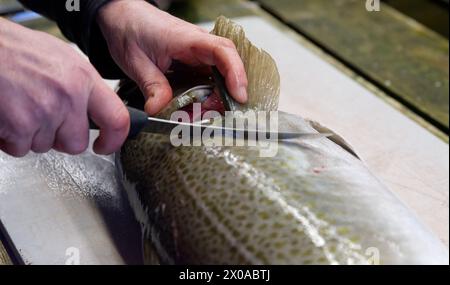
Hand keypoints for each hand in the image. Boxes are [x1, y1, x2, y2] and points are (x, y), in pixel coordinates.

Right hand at [0, 18, 128, 156]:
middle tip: (42, 120)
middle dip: (59, 139)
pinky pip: (20, 149)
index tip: (104, 146)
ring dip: (30, 136)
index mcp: (83, 77)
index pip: (117, 118)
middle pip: (76, 143)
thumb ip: (80, 85)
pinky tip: (5, 115)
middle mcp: (68, 95)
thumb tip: (93, 110)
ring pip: (45, 146)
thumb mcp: (59, 57)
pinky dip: (9, 139)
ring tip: (18, 107)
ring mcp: (45, 112)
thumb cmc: (12, 49)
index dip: (113, 140)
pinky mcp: (20, 126)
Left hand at [97, 0, 247, 114]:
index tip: (239, 95)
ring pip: (219, 80)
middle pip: (227, 70)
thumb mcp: (136, 61)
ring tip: (192, 115)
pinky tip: (191, 109)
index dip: (236, 74)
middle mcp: (199, 47)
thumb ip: (151, 86)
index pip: (223, 51)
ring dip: (211, 101)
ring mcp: (198, 56)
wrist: (123, 18)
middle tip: (204, 114)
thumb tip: (158, 109)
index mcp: (187, 39)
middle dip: (222, 96)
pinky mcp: (194, 65)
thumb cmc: (131, 28)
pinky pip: (207, 83)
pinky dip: (203, 99)